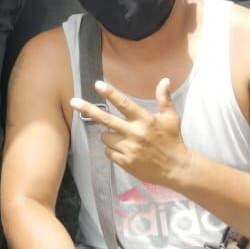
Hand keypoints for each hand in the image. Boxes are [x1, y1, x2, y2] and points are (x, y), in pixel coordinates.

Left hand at [71, 79, 192, 188]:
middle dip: (87, 109)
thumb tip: (164, 80)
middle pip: (105, 119)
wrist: (177, 168)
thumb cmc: (172, 140)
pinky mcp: (125, 162)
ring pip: (105, 137)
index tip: (97, 85)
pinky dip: (112, 150)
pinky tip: (124, 150)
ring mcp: (128, 149)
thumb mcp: (171, 118)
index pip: (124, 104)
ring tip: (123, 138)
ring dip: (109, 136)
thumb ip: (164, 99)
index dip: (110, 93)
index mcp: (145, 120)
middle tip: (73, 101)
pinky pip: (108, 152)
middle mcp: (134, 133)